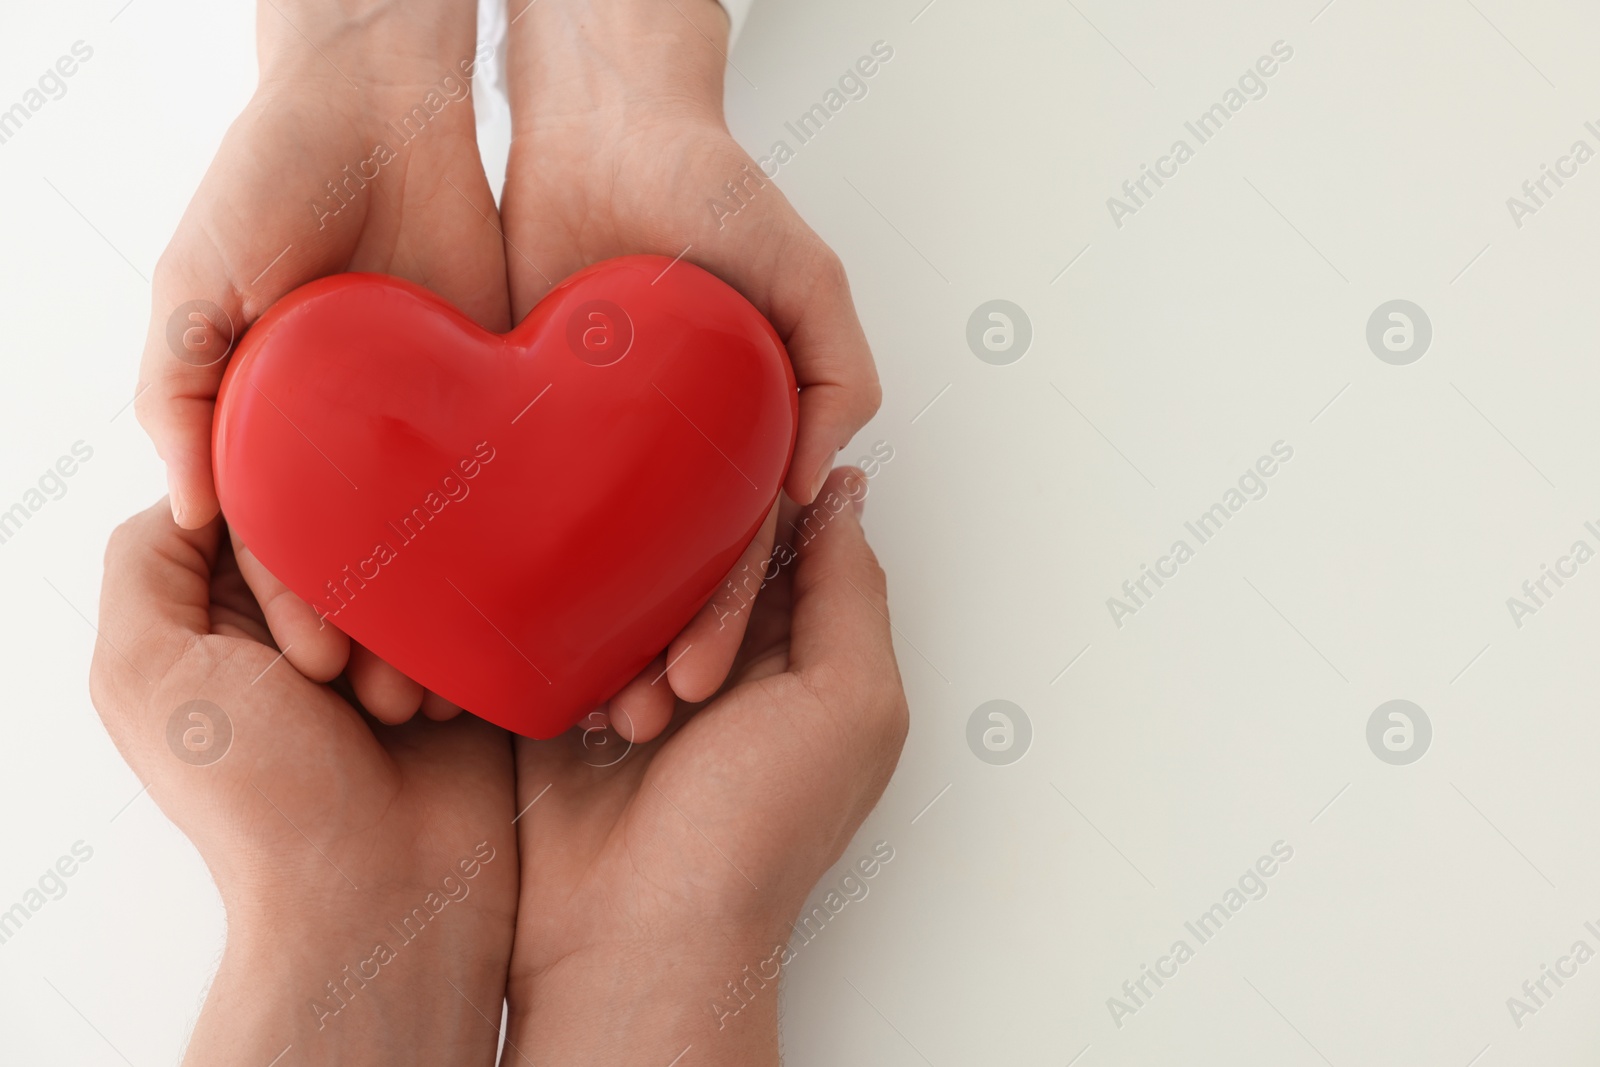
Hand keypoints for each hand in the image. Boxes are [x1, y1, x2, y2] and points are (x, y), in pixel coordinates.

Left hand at [89, 501, 518, 1065]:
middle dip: (348, 602)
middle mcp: (282, 625)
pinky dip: (454, 649)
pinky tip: (440, 709)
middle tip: (343, 685)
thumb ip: (143, 562)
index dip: (279, 560)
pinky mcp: (437, 667)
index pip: (246, 511)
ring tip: (397, 710)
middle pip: (330, 530)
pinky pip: (459, 604)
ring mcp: (367, 645)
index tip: (302, 651)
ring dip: (405, 633)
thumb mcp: (148, 674)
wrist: (382, 894)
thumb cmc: (263, 798)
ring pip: (402, 561)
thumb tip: (202, 487)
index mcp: (203, 619)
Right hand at [135, 0, 505, 719]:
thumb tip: (182, 504)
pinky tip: (562, 589)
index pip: (289, 548)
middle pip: (382, 564)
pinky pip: (530, 476)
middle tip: (425, 703)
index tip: (330, 672)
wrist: (383, 99)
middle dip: (398, 634)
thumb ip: (178, 384)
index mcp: (279, 433)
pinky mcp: (512, 391)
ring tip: (500, 671)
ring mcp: (439, 423)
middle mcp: (361, 443)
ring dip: (474, 608)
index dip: (304, 610)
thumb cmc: (269, 177)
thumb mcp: (197, 277)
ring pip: (461, 540)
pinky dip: (540, 532)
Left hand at [501, 0, 882, 736]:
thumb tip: (820, 482)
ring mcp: (587, 445)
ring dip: (568, 636)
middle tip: (615, 722)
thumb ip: (840, 376)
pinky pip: (502, 504)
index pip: (731, 559)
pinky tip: (474, 625)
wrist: (599, 117)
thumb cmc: (712, 185)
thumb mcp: (809, 278)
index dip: (719, 626)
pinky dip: (494, 566)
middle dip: (641, 657)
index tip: (689, 684)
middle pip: (652, 581)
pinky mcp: (513, 421)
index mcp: (734, 445)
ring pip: (576, 562)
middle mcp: (662, 459)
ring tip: (541, 703)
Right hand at [502, 470, 908, 1065]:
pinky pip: (571, 619)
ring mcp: (651, 665)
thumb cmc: (756, 834)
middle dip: (696, 605)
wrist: (637, 936)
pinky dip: (580, 656)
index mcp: (810, 647)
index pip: (789, 532)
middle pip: (706, 548)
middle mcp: (735, 648)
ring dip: (634, 638)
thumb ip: (852, 588)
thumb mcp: (850, 702)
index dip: (763, 533)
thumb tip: (847, 487)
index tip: (732, 552)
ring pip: (634, 578)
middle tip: (690, 685)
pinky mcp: (580, 687)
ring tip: (640, 722)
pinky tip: (592, 714)